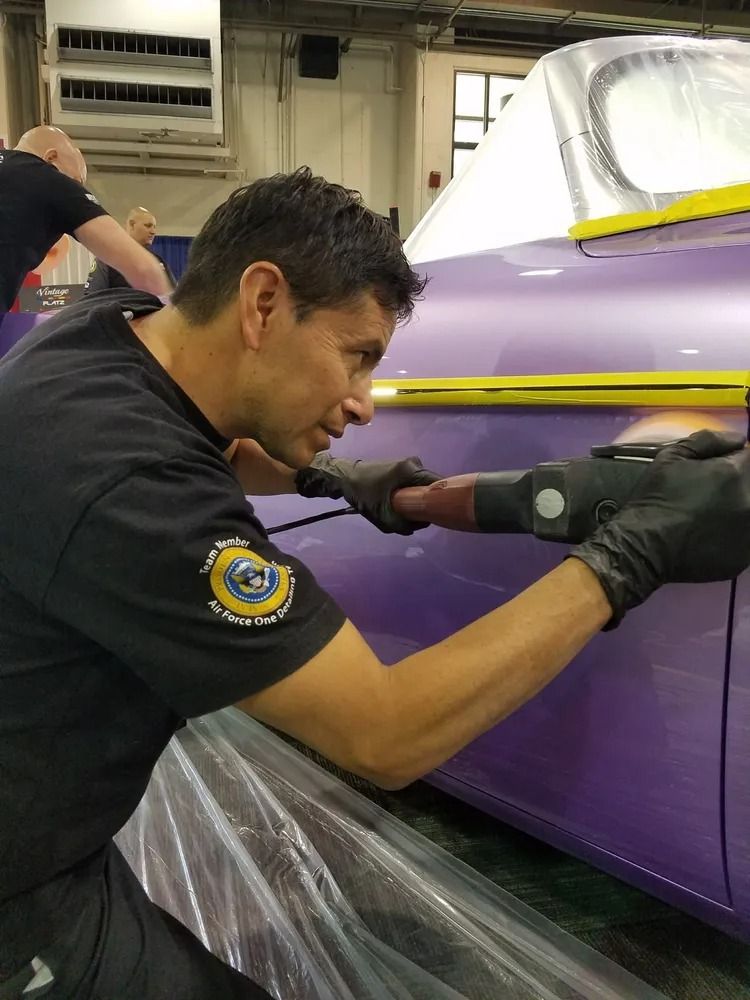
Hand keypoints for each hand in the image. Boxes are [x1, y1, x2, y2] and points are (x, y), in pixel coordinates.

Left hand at [295, 454, 440, 533]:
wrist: (344, 478)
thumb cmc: (363, 493)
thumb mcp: (382, 515)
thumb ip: (403, 524)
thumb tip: (419, 526)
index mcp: (412, 470)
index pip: (439, 484)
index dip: (441, 500)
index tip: (438, 514)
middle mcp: (414, 464)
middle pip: (430, 487)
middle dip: (425, 503)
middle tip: (415, 517)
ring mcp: (408, 465)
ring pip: (420, 488)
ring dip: (415, 500)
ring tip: (405, 511)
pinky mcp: (401, 469)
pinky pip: (413, 485)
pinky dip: (409, 495)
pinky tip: (399, 504)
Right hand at [569, 430, 749, 627]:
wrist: (643, 547)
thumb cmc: (654, 499)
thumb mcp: (670, 457)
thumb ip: (708, 441)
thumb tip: (738, 439)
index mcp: (735, 474)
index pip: (749, 457)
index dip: (734, 461)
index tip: (718, 469)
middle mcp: (749, 501)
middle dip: (737, 484)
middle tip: (712, 493)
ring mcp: (749, 532)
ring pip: (748, 510)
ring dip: (736, 508)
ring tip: (711, 515)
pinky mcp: (744, 556)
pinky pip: (743, 538)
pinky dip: (733, 534)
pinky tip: (711, 536)